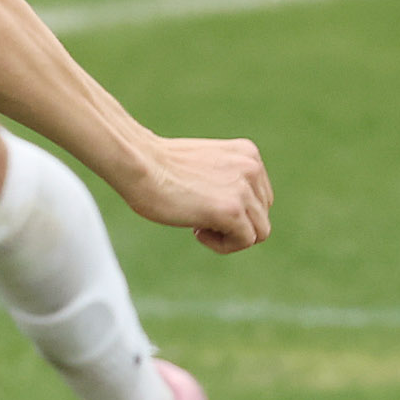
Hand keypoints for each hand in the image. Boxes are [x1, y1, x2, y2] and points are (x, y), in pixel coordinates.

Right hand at [120, 137, 273, 253]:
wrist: (137, 164)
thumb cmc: (155, 167)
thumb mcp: (202, 165)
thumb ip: (224, 179)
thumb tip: (231, 208)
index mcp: (247, 154)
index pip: (260, 196)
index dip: (234, 209)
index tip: (202, 205)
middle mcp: (252, 168)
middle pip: (261, 215)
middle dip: (234, 224)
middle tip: (198, 218)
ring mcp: (245, 189)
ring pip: (259, 231)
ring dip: (229, 236)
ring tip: (198, 227)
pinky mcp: (233, 211)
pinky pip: (246, 241)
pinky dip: (222, 245)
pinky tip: (196, 231)